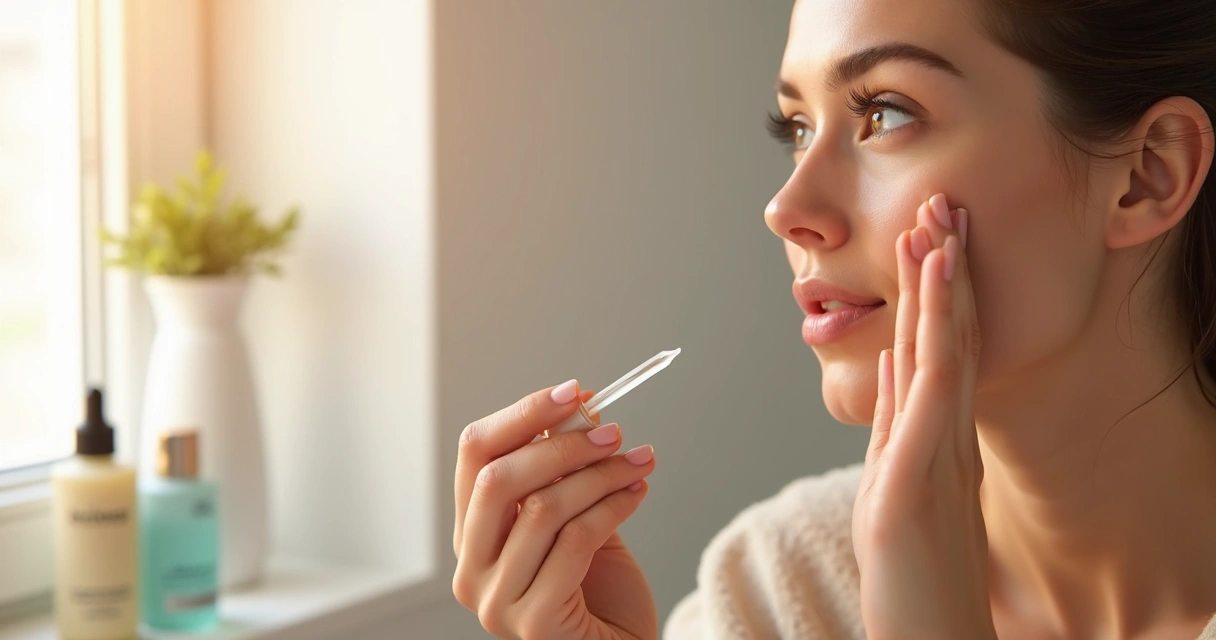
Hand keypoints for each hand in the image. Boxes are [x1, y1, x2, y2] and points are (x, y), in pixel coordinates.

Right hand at [453, 381, 658, 639]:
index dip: (523, 415)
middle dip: (562, 445)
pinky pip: (576, 542)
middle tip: (612, 431)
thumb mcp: (573, 518)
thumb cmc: (598, 591)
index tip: (573, 391)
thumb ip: (562, 473)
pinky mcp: (534, 624)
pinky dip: (614, 506)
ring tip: (638, 462)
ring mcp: (497, 601)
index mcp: (472, 534)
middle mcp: (471, 568)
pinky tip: (637, 492)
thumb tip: (576, 405)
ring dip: (600, 475)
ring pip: (542, 508)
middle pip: (497, 479)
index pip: (474, 455)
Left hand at [851, 194, 995, 639]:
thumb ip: (898, 426)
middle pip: (946, 338)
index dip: (933, 290)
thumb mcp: (897, 484)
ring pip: (942, 356)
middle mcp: (944, 439)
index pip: (936, 348)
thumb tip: (892, 369)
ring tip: (936, 228)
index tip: (927, 235)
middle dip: (940, 269)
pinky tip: (931, 303)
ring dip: (938, 289)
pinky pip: (929, 403)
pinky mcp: (915, 486)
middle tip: (941, 203)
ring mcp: (935, 459)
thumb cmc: (914, 575)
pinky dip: (933, 346)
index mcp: (936, 438)